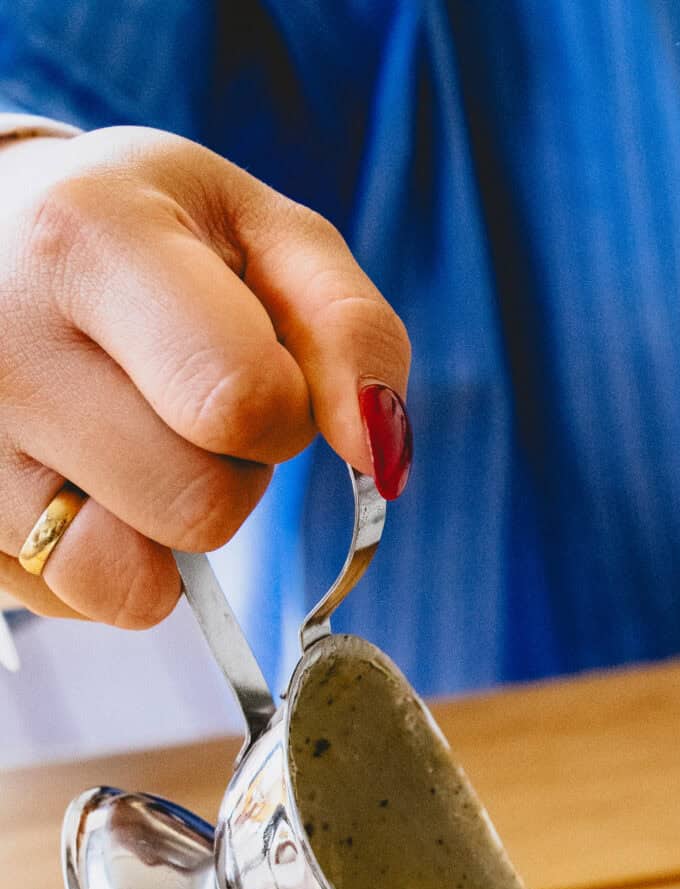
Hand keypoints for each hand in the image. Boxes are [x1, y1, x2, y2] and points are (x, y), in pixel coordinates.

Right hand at [0, 124, 409, 626]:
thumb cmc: (144, 235)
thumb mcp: (258, 232)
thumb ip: (351, 331)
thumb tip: (382, 456)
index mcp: (85, 241)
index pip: (240, 401)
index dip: (284, 411)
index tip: (260, 372)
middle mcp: (2, 345)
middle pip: (198, 507)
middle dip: (231, 473)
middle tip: (184, 403)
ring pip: (132, 581)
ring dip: (170, 531)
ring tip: (134, 439)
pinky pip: (81, 606)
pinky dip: (113, 564)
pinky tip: (86, 481)